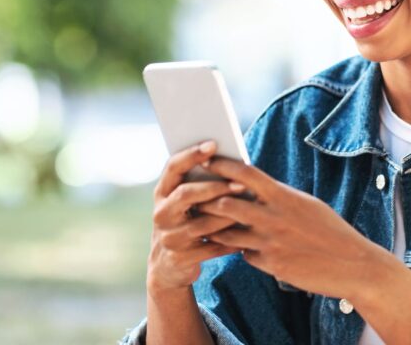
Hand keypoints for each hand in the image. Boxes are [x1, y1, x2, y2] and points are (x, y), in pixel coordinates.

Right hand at [147, 140, 245, 293]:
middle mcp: (161, 213)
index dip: (191, 154)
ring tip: (249, 208)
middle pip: (186, 194)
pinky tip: (247, 235)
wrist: (167, 267)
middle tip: (241, 184)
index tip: (213, 144)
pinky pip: (211, 247)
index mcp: (161, 193)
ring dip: (228, 216)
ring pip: (203, 223)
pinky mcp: (180, 258)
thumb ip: (197, 184)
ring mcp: (169, 237)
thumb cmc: (185, 223)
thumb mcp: (183, 203)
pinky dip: (231, 241)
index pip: (172, 167)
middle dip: (215, 187)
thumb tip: (230, 161)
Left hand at [195, 157, 397, 298]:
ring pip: (227, 232)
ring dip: (216, 229)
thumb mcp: (306, 205)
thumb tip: (255, 187)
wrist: (354, 265)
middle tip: (194, 197)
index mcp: (283, 195)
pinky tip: (239, 247)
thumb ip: (278, 196)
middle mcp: (273, 217)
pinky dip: (240, 250)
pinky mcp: (271, 264)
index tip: (205, 161)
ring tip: (206, 225)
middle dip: (207, 201)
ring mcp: (270, 242)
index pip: (244, 174)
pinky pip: (243, 254)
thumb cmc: (330, 231)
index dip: (221, 166)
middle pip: (225, 202)